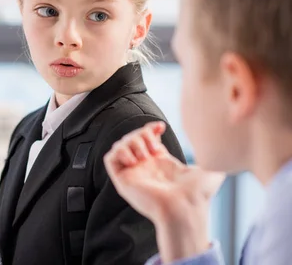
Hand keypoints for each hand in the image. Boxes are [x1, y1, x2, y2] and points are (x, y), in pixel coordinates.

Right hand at [103, 121, 225, 261]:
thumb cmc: (198, 195)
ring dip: (132, 142)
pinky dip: (121, 152)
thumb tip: (225, 149)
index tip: (161, 126)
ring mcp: (132, 173)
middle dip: (141, 134)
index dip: (150, 128)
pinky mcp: (122, 179)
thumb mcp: (210, 170)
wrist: (185, 208)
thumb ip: (213, 158)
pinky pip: (110, 158)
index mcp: (160, 163)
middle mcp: (144, 167)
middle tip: (154, 147)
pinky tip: (136, 159)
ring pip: (120, 145)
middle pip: (132, 138)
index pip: (146, 139)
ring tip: (146, 155)